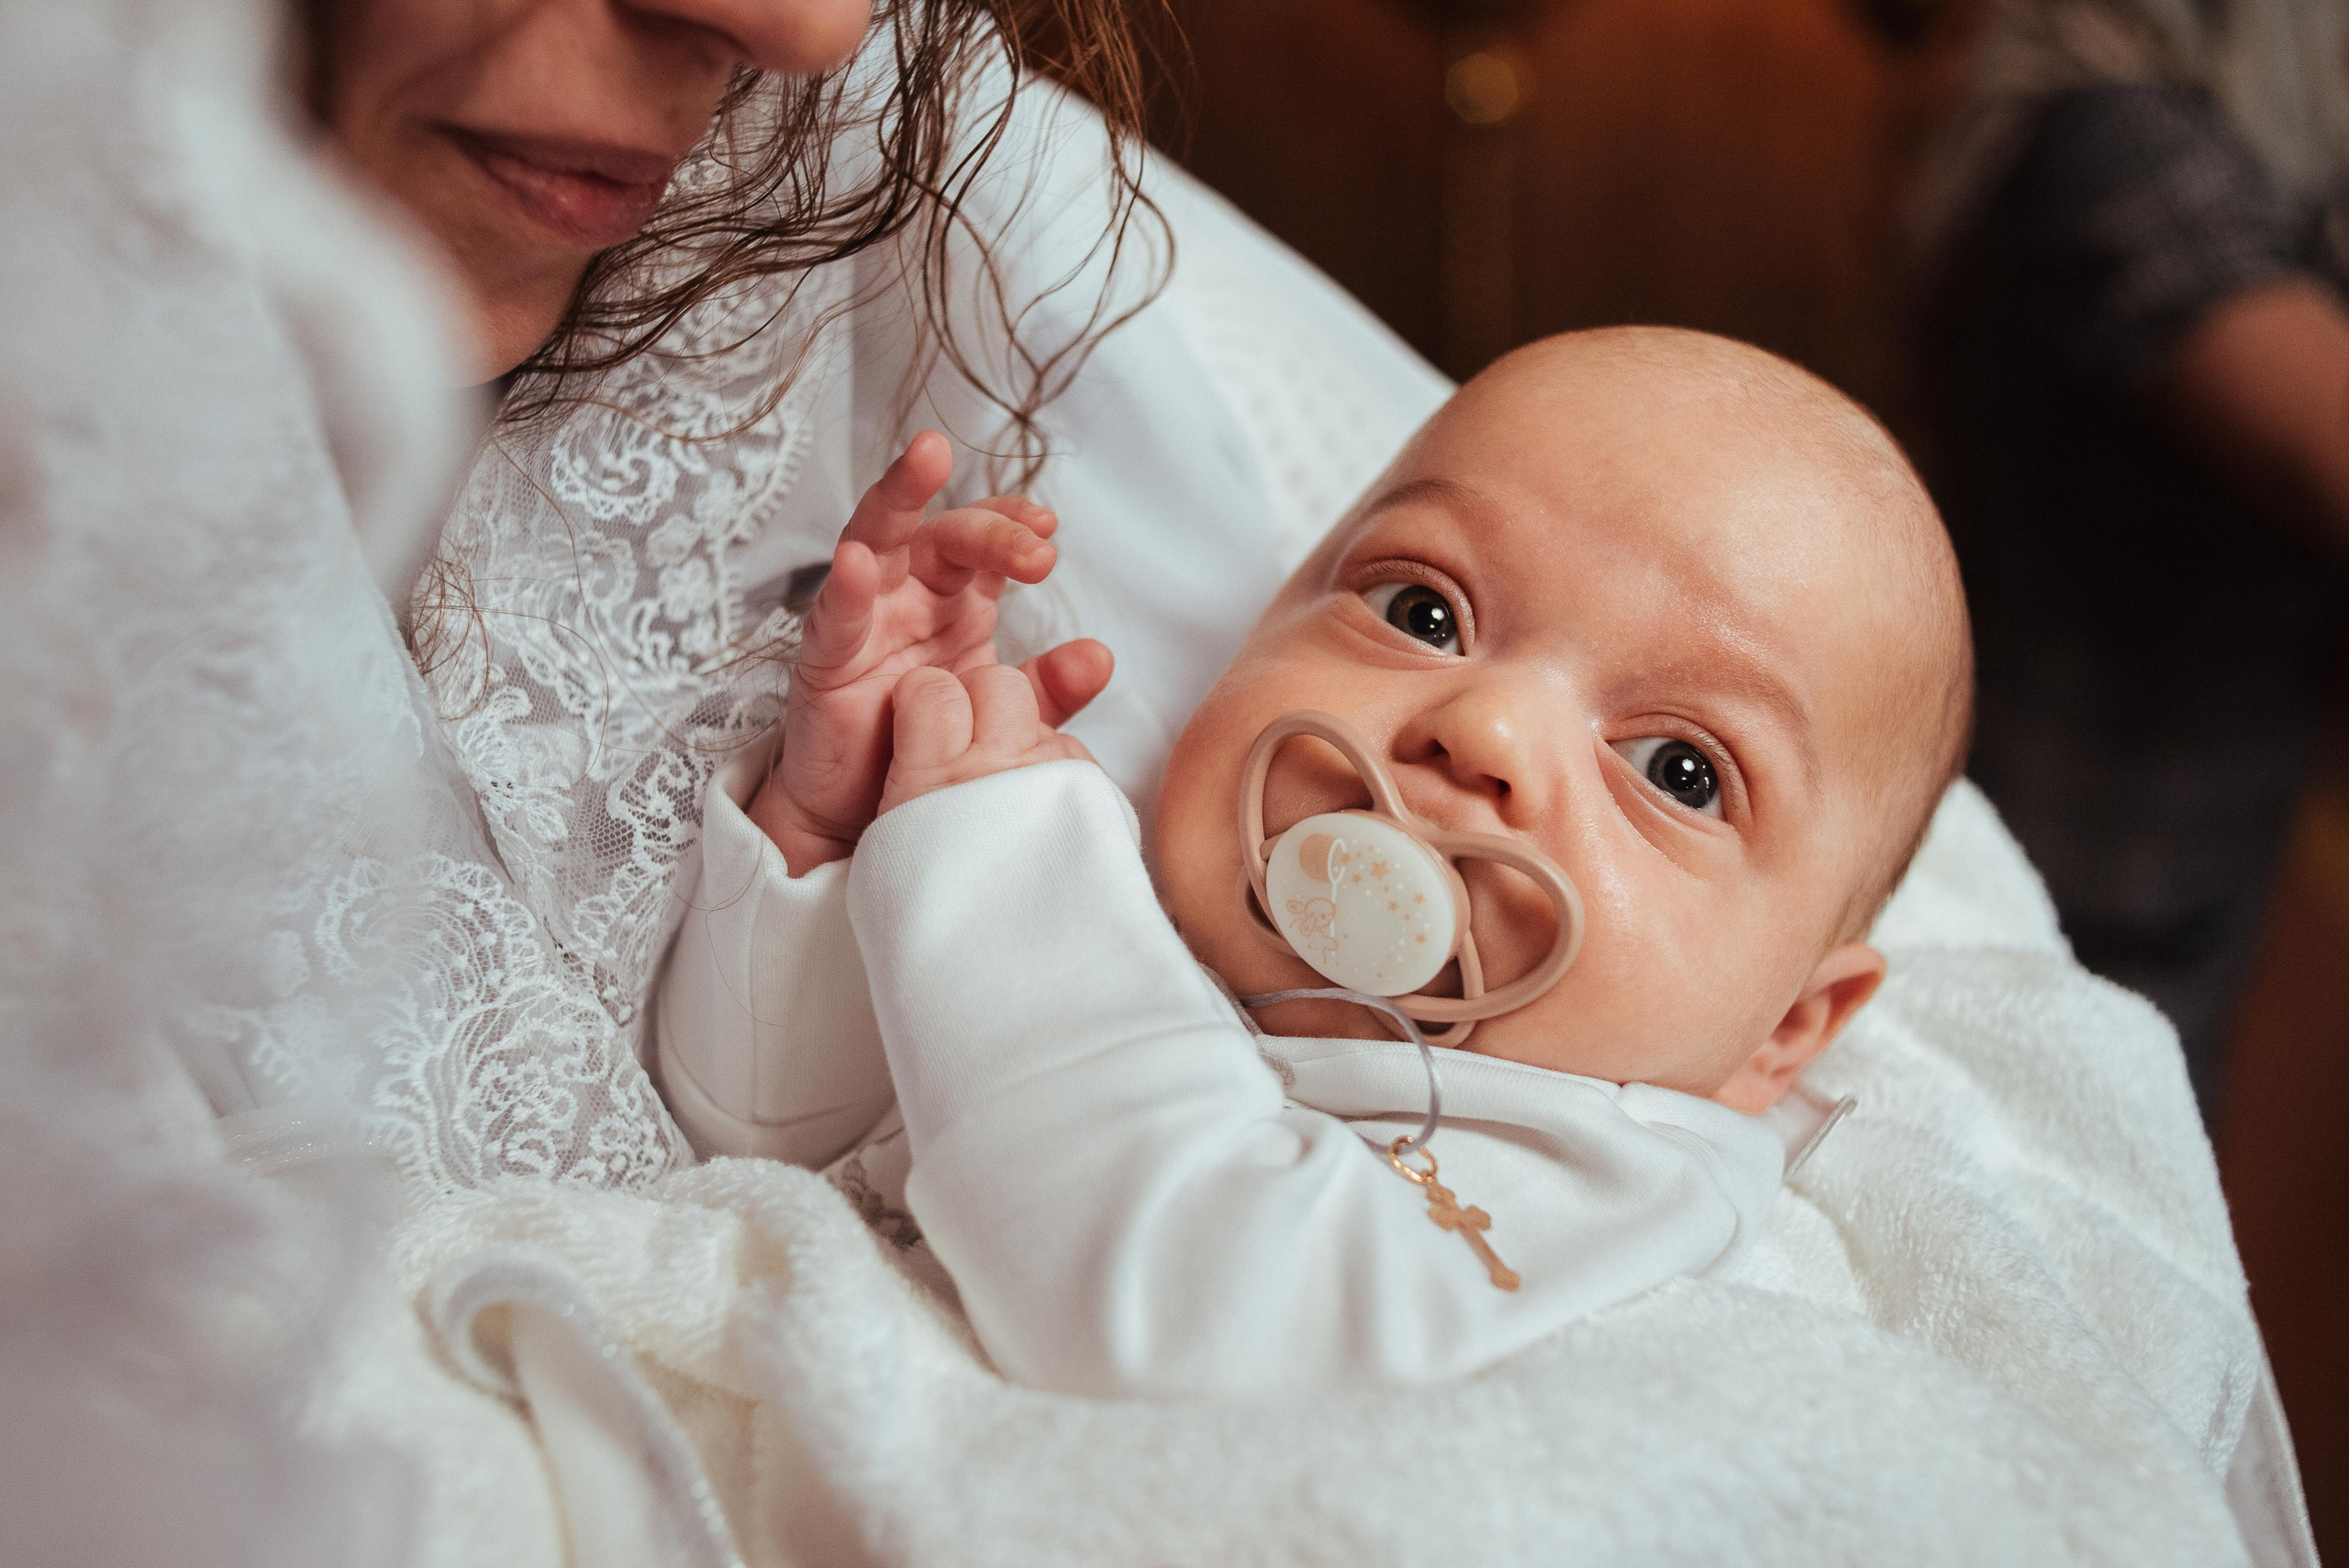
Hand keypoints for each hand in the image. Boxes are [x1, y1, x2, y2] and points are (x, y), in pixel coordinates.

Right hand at [748, 432, 1112, 873]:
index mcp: (958, 601)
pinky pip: (837, 612)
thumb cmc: (924, 747)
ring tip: (927, 456)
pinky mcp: (825, 655)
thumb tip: (1101, 655)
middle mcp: (912, 595)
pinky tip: (859, 560)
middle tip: (1036, 545)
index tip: (1051, 528)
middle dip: (992, 529)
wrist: (862, 814)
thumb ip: (1047, 689)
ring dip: (901, 494)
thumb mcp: (998, 716)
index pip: (989, 542)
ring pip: (879, 538)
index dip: (1017, 524)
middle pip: (948, 533)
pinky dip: (848, 584)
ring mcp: (865, 617)